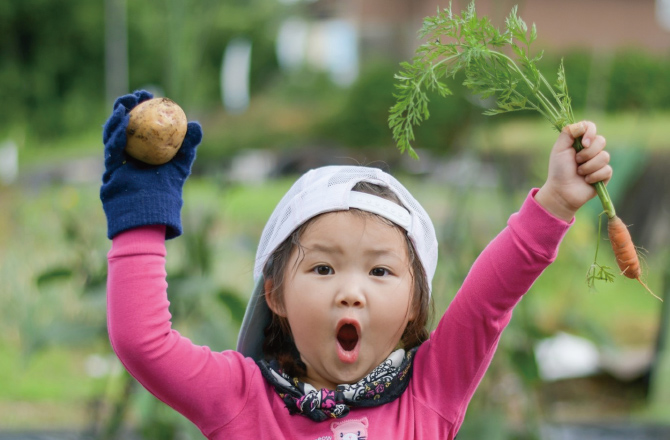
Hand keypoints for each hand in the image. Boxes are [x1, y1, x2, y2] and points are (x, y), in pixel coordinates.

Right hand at [100, 90, 202, 238]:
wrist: (153, 217)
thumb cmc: (167, 195)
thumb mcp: (180, 167)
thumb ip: (187, 147)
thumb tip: (196, 124)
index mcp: (140, 153)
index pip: (139, 125)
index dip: (142, 108)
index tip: (150, 95)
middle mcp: (126, 157)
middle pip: (122, 126)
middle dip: (126, 107)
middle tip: (136, 95)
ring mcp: (115, 165)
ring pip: (112, 136)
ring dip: (118, 118)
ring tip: (126, 103)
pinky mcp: (109, 174)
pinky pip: (111, 152)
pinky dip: (116, 135)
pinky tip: (122, 121)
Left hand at [534, 121, 611, 220]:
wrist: (561, 191)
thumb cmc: (559, 170)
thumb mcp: (559, 149)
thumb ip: (568, 133)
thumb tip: (583, 125)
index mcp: (580, 141)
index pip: (590, 126)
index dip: (590, 132)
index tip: (583, 143)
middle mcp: (591, 149)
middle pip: (601, 141)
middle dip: (587, 153)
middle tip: (576, 161)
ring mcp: (599, 161)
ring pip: (604, 156)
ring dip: (588, 166)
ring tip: (579, 172)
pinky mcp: (605, 174)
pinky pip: (606, 170)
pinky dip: (594, 176)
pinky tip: (586, 180)